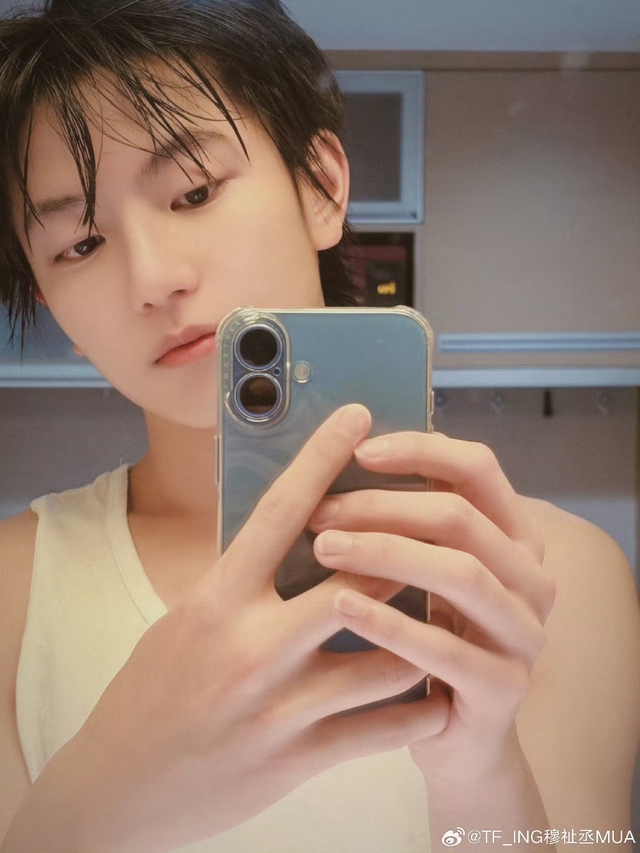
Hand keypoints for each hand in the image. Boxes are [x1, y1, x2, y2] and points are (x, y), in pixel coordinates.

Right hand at [23, 406, 446, 852]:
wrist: (118, 788)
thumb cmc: (150, 691)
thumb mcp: (186, 619)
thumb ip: (242, 582)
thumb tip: (297, 538)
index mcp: (217, 599)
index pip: (278, 512)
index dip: (321, 458)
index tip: (357, 417)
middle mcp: (250, 646)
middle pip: (353, 581)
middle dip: (400, 553)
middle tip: (434, 533)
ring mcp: (277, 707)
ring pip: (385, 660)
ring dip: (420, 636)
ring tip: (442, 620)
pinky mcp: (296, 762)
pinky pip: (381, 732)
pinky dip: (416, 712)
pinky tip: (434, 697)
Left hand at [309, 430, 556, 785]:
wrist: (455, 735)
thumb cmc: (430, 637)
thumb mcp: (426, 570)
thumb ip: (408, 520)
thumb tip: (342, 455)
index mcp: (514, 535)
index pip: (477, 468)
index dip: (420, 450)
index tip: (359, 451)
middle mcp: (531, 577)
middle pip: (461, 517)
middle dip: (383, 506)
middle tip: (321, 514)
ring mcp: (525, 634)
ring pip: (460, 573)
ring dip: (385, 553)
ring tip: (323, 548)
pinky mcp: (504, 688)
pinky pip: (444, 649)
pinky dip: (390, 623)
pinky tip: (342, 607)